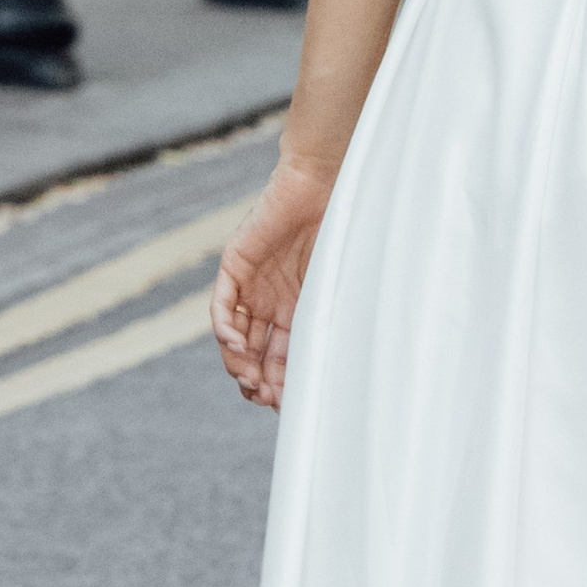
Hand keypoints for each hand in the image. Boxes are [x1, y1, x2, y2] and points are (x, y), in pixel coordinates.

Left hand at [211, 149, 335, 410]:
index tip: (288, 407)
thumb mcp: (344, 281)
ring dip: (241, 363)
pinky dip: (226, 330)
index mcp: (299, 307)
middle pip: (258, 353)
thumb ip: (341, 315)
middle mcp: (272, 301)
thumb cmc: (346, 225)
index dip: (284, 382)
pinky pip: (223, 305)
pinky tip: (238, 348)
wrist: (325, 180)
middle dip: (261, 381)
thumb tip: (363, 366)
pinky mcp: (236, 266)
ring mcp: (252, 285)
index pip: (285, 356)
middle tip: (267, 400)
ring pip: (236, 337)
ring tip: (251, 383)